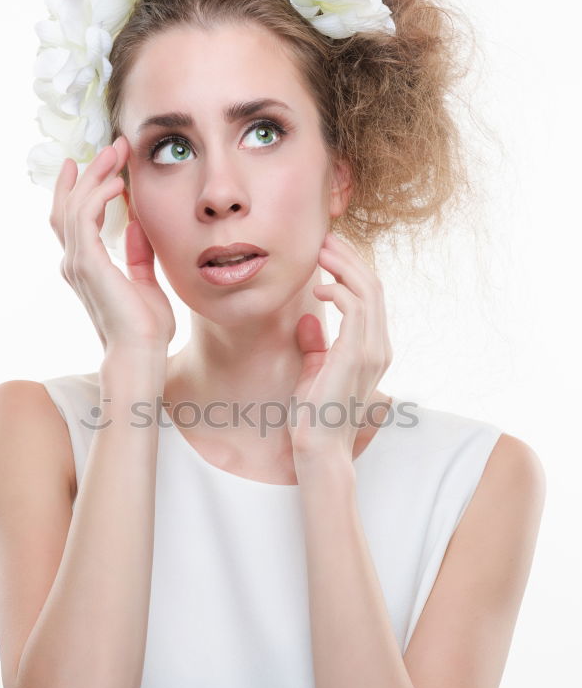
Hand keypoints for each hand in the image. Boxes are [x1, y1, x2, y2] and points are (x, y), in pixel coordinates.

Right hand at [50, 135, 175, 353]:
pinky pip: (85, 217)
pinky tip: (118, 182)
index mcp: (86, 267)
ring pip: (75, 205)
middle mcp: (75, 263)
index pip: (75, 219)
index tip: (105, 164)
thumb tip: (140, 223)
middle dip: (88, 172)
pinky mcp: (87, 263)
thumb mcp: (145, 281)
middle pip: (68, 205)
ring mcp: (77, 263)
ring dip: (95, 175)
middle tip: (111, 146)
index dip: (85, 188)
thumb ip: (138, 253)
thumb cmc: (145, 329)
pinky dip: (99, 195)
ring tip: (115, 153)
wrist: (141, 353)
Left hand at [289, 232, 392, 459]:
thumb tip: (308, 318)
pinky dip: (340, 291)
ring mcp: (372, 350)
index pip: (370, 298)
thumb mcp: (314, 371)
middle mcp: (379, 347)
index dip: (352, 270)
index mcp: (373, 349)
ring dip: (344, 266)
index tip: (328, 252)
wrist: (319, 447)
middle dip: (349, 258)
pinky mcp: (357, 355)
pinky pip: (355, 309)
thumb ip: (315, 344)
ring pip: (368, 292)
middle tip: (325, 240)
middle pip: (373, 287)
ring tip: (321, 251)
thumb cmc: (314, 415)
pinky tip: (320, 289)